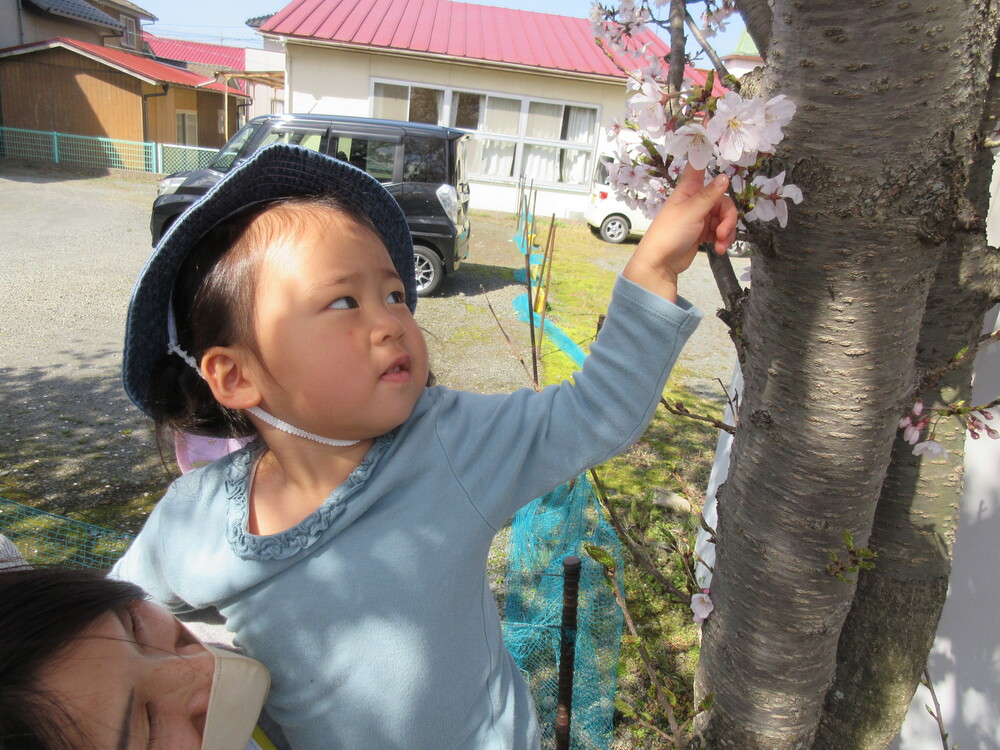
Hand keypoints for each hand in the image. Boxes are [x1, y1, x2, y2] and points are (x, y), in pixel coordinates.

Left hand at [622, 165, 737, 301]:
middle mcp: (695, 201)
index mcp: (688, 190)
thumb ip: (710, 195)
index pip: (697, 167)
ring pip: (723, 217)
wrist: (660, 264)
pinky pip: (720, 231)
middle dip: (728, 217)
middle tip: (723, 232)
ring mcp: (699, 217)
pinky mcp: (702, 232)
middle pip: (722, 200)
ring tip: (721, 244)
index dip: (705, 158)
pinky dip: (723, 239)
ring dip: (727, 231)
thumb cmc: (669, 234)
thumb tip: (724, 176)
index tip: (713, 145)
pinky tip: (719, 248)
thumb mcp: (691, 212)